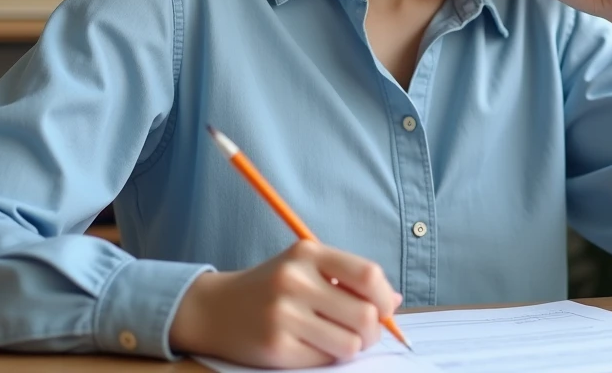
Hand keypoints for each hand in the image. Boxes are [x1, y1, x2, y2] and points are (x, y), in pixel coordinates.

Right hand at [169, 240, 402, 367]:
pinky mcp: (276, 346)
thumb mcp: (306, 267)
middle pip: (365, 315)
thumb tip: (395, 300)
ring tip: (337, 338)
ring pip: (350, 343)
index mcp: (307, 253)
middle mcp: (295, 280)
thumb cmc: (271, 287)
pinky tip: (311, 344)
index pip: (368, 275)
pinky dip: (327, 356)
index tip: (385, 309)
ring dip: (352, 346)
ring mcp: (284, 314)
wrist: (215, 308)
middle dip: (373, 330)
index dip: (385, 297)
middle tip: (363, 332)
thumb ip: (348, 278)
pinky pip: (325, 359)